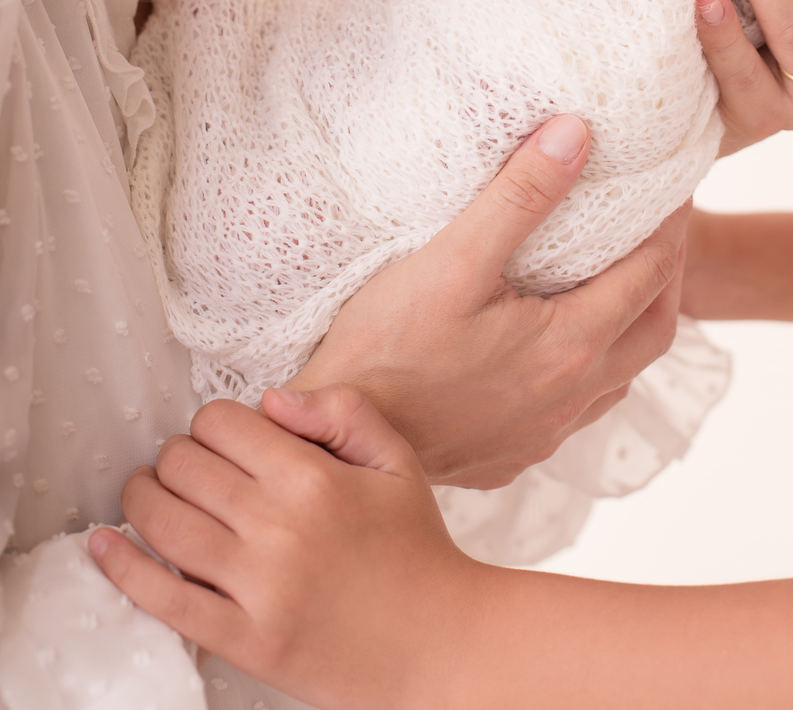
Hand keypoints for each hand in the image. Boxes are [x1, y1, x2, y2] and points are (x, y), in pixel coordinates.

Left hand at [89, 387, 478, 709]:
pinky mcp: (242, 639)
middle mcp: (278, 527)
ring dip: (141, 499)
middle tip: (184, 467)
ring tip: (146, 494)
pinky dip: (124, 569)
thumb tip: (271, 399)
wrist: (436, 645)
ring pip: (163, 523)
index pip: (223, 424)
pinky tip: (105, 546)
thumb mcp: (396, 461)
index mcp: (313, 478)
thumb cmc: (415, 549)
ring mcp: (256, 587)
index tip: (220, 438)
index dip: (212, 423)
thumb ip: (341, 411)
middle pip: (184, 467)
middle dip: (174, 457)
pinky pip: (164, 598)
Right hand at [288, 113, 686, 485]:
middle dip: (669, 274)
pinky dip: (593, 367)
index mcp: (571, 346)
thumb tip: (576, 134)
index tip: (674, 185)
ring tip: (619, 279)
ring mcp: (545, 432)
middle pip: (656, 329)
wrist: (333, 445)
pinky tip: (561, 345)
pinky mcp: (514, 454)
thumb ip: (520, 196)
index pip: (653, 272)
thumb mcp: (452, 259)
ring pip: (620, 375)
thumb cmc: (385, 350)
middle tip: (661, 228)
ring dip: (634, 325)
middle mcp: (572, 396)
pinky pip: (580, 407)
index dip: (672, 224)